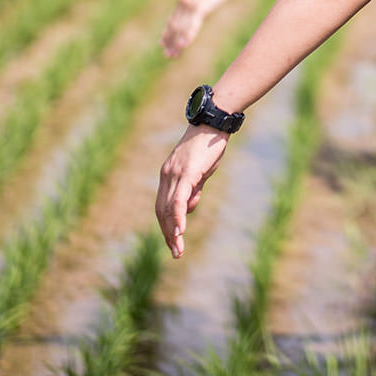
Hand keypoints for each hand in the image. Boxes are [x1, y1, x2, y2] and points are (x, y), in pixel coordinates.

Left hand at [156, 125, 228, 257]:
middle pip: (162, 211)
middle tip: (175, 253)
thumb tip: (188, 208)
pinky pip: (179, 199)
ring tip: (178, 249)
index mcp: (168, 175)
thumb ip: (193, 189)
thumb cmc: (209, 145)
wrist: (213, 123)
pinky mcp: (187, 173)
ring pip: (169, 208)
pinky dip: (178, 217)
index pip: (162, 206)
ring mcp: (175, 174)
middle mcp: (167, 175)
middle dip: (168, 234)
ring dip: (173, 231)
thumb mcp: (200, 171)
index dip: (166, 225)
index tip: (172, 241)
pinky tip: (180, 231)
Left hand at [162, 0, 235, 57]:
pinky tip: (185, 45)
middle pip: (173, 26)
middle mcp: (183, 3)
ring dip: (177, 43)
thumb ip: (197, 4)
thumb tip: (198, 11)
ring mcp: (191, 5)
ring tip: (174, 55)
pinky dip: (187, 35)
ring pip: (181, 27)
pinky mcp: (200, 7)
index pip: (171, 20)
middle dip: (170, 42)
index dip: (166, 34)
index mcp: (183, 1)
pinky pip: (192, 24)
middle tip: (168, 56)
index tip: (162, 45)